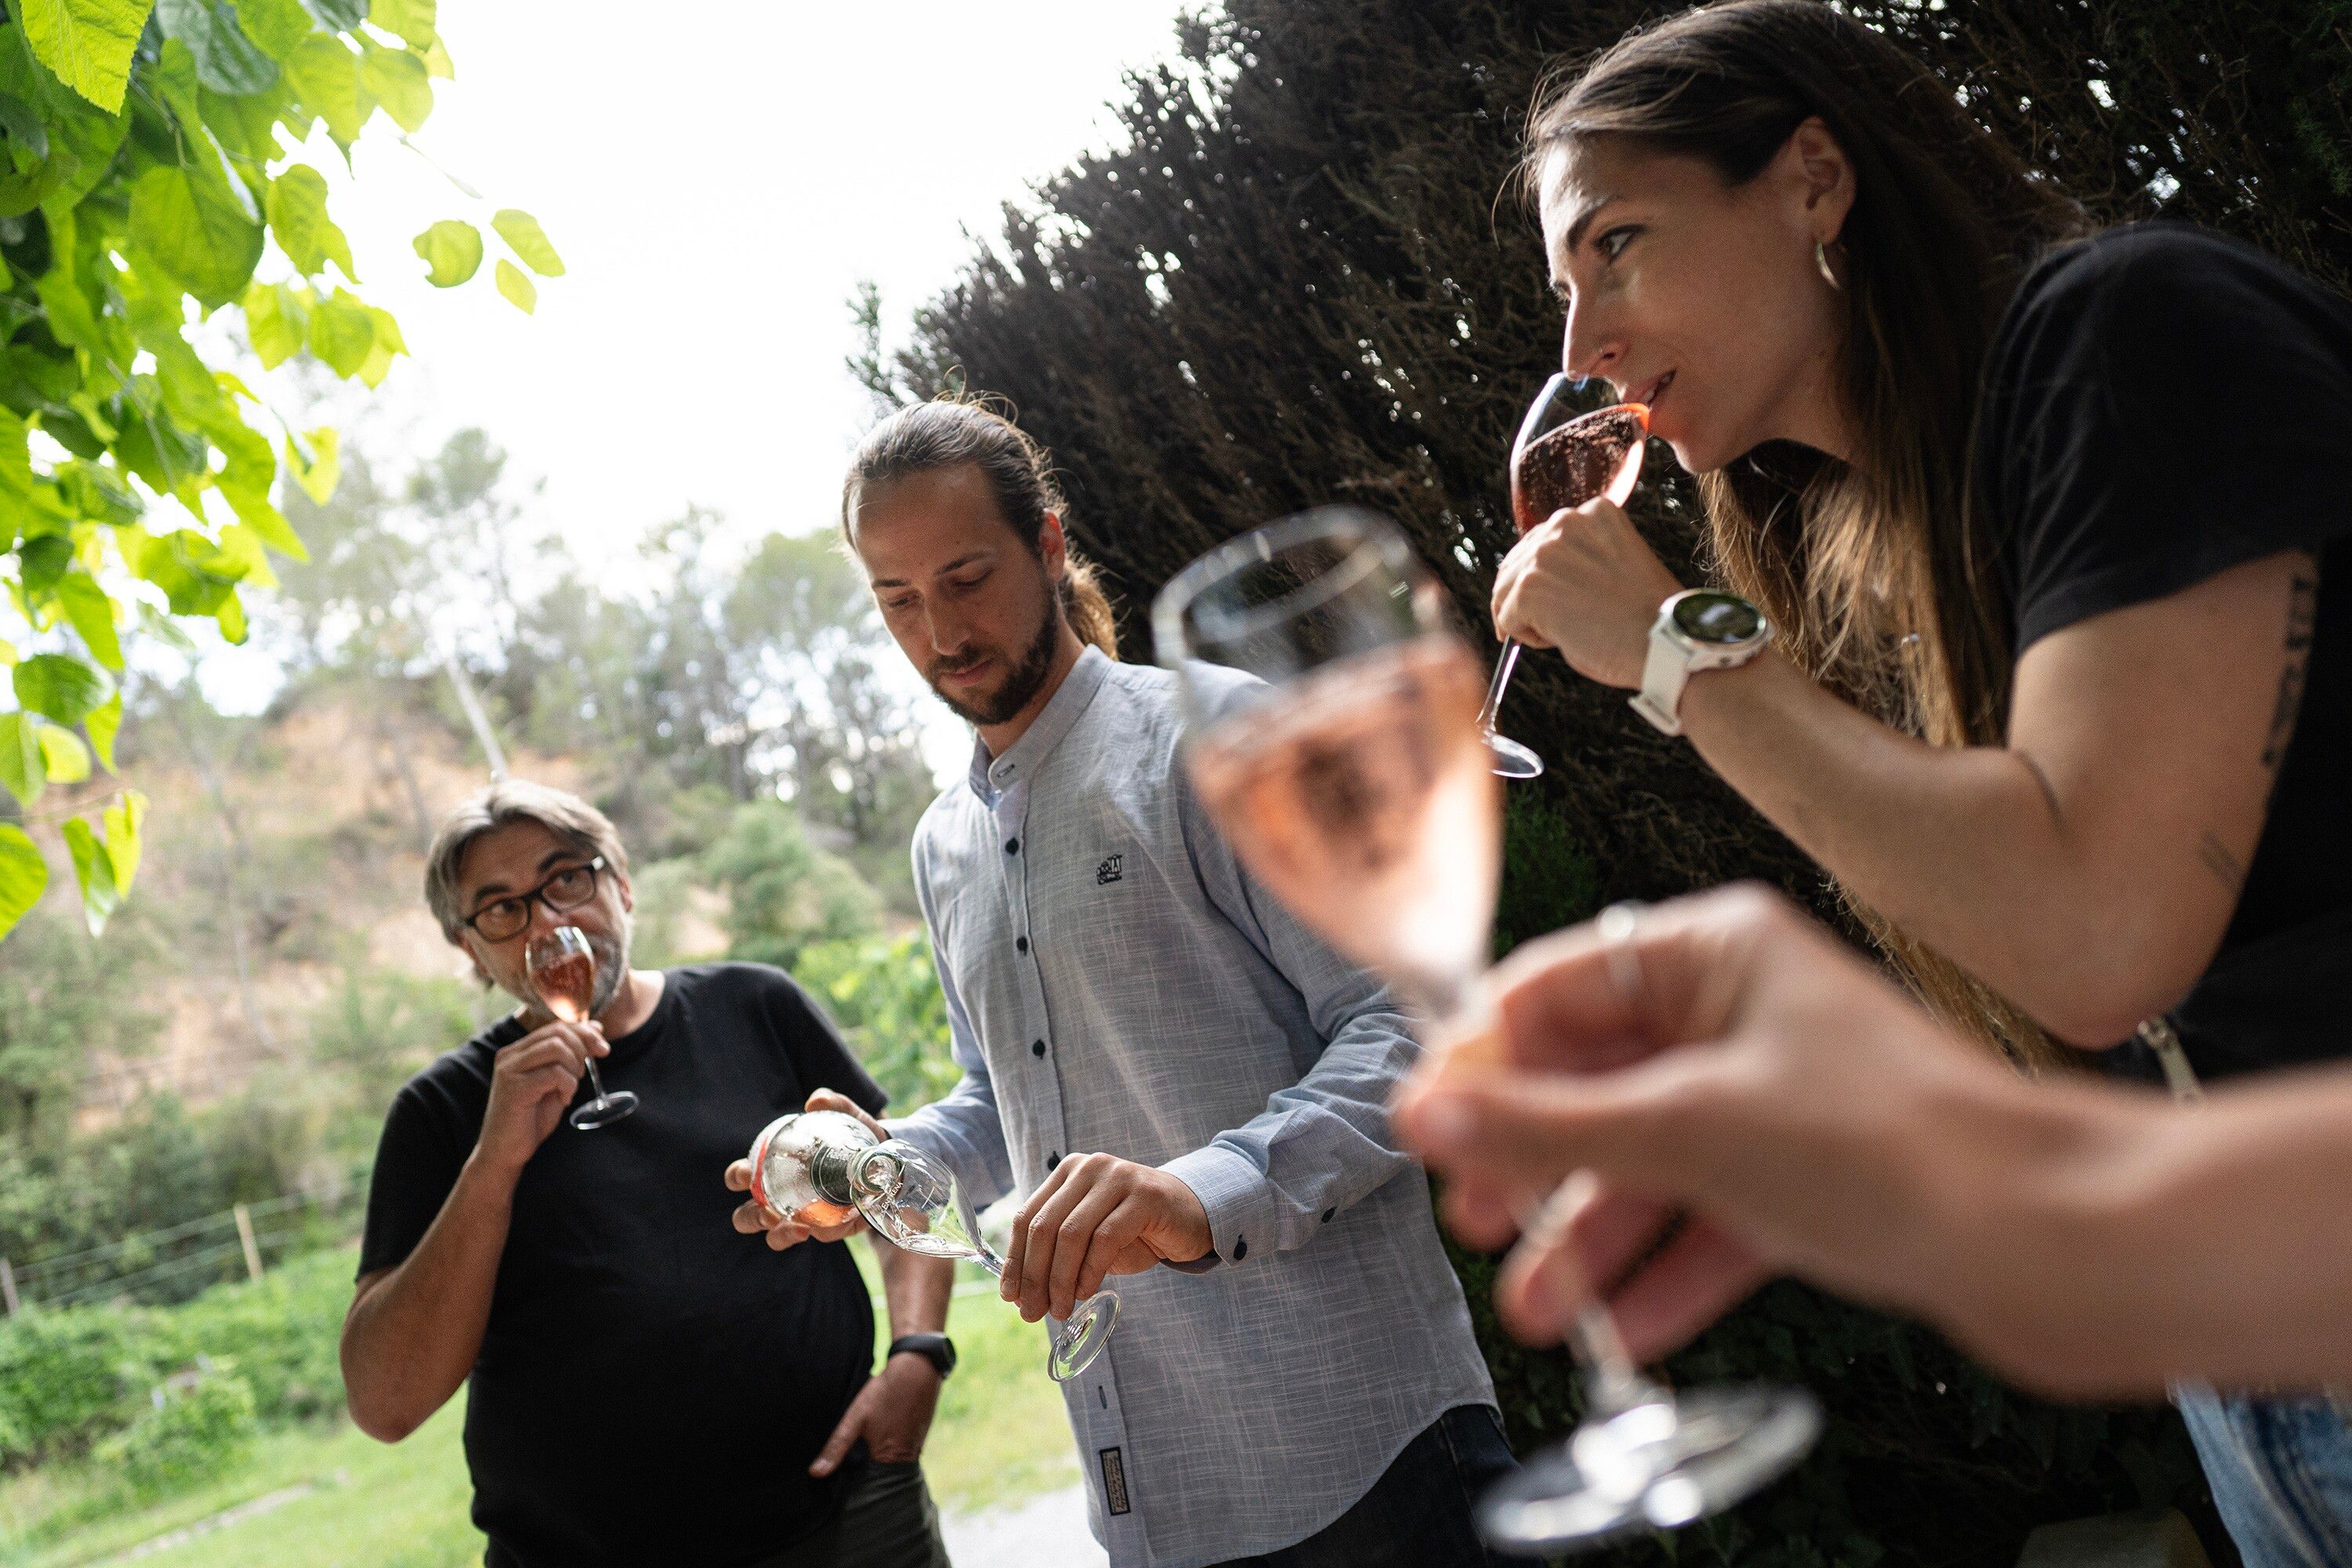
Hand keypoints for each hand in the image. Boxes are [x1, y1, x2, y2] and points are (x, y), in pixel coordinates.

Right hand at [475, 1019, 605, 1176]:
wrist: (505, 1152)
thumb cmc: (531, 1119)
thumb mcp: (556, 1082)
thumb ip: (572, 1055)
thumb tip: (596, 1027)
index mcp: (518, 1051)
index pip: (557, 1027)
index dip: (585, 1033)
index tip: (603, 1049)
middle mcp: (510, 1055)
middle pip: (558, 1033)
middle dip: (583, 1049)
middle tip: (583, 1073)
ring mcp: (509, 1070)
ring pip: (557, 1048)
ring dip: (574, 1067)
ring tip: (570, 1087)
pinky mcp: (514, 1088)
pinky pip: (554, 1073)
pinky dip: (568, 1085)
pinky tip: (563, 1100)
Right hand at [726, 1089, 884, 1250]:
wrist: (891, 1158)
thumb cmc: (855, 1136)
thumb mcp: (848, 1117)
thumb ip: (834, 1104)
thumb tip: (815, 1102)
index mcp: (774, 1168)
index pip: (742, 1176)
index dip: (737, 1177)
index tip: (748, 1173)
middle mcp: (782, 1197)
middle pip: (747, 1216)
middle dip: (750, 1216)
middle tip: (767, 1210)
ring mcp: (804, 1216)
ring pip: (775, 1236)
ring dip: (779, 1235)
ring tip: (798, 1228)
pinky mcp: (832, 1228)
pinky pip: (820, 1236)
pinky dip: (821, 1233)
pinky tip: (827, 1226)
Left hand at [809, 1350, 940, 1475]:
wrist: (917, 1367)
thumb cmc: (884, 1393)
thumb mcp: (854, 1418)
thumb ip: (836, 1446)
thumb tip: (816, 1473)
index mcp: (890, 1458)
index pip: (872, 1486)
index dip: (859, 1485)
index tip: (846, 1483)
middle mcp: (908, 1457)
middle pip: (886, 1475)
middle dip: (871, 1474)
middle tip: (855, 1466)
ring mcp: (919, 1444)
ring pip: (897, 1462)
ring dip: (884, 1460)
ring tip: (869, 1453)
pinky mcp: (922, 1432)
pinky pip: (907, 1449)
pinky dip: (895, 1447)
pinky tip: (887, 1435)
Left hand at [1002, 1154, 1211, 1322]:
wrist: (1190, 1217)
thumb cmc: (1134, 1231)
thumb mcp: (1089, 1237)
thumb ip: (1057, 1252)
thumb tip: (1020, 1293)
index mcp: (1068, 1172)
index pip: (1027, 1217)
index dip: (1015, 1260)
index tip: (1010, 1297)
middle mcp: (1089, 1168)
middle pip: (1045, 1227)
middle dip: (1034, 1276)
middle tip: (1032, 1312)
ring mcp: (1117, 1177)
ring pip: (1071, 1234)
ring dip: (1059, 1280)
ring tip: (1059, 1310)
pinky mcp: (1144, 1195)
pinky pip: (1105, 1239)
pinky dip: (1090, 1271)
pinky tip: (1085, 1292)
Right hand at [1392, 885, 1995, 1359]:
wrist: (2056, 1242)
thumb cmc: (1907, 1149)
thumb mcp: (1690, 1130)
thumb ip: (1545, 1128)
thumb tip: (1429, 1112)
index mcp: (1712, 952)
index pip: (1552, 989)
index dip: (1482, 1062)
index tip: (1430, 1127)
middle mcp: (1741, 1014)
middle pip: (1592, 1082)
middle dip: (1531, 1166)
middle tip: (1478, 1219)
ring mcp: (1775, 1097)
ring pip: (1646, 1162)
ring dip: (1587, 1238)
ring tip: (1540, 1308)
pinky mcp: (1810, 1176)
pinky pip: (1706, 1218)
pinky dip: (1661, 1271)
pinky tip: (1622, 1326)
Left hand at [1491, 495, 1683, 687]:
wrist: (1665, 641)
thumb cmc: (1647, 616)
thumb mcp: (1616, 564)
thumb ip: (1581, 558)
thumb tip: (1541, 580)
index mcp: (1593, 512)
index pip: (1543, 540)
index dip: (1543, 574)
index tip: (1552, 598)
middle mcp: (1566, 522)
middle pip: (1517, 561)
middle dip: (1524, 596)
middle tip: (1540, 625)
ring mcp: (1545, 553)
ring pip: (1506, 590)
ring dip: (1524, 617)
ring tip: (1559, 635)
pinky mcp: (1530, 586)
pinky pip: (1506, 617)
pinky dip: (1525, 636)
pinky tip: (1560, 640)